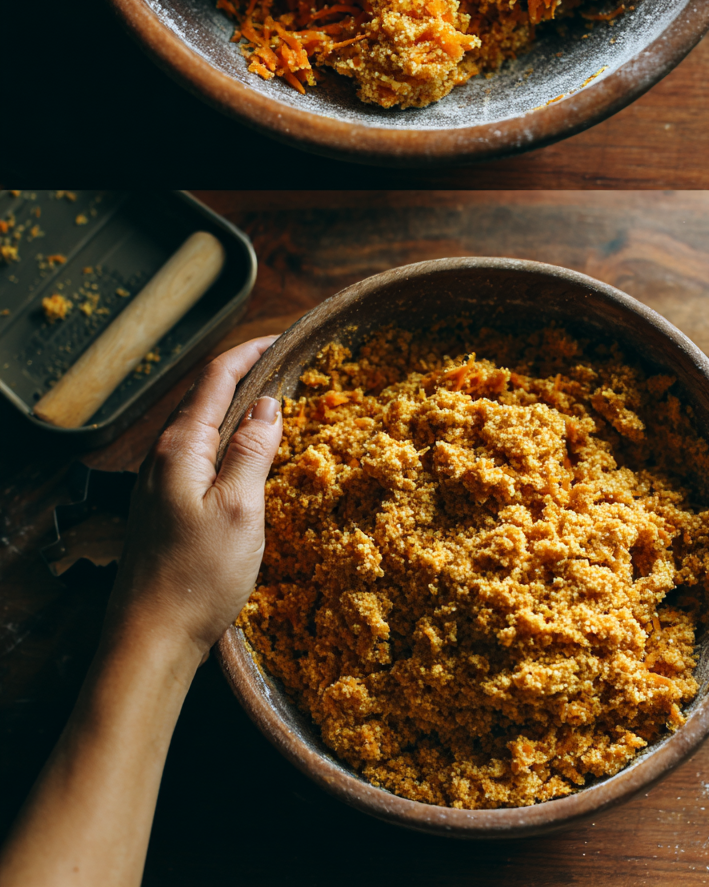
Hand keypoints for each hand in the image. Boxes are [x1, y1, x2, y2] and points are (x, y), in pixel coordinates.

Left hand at [105, 335, 281, 657]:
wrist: (150, 640)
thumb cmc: (196, 578)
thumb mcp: (240, 509)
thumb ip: (253, 451)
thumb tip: (268, 404)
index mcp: (180, 448)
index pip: (216, 378)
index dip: (250, 353)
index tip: (284, 339)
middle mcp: (163, 458)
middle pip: (205, 398)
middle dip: (244, 376)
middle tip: (286, 368)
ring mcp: (159, 484)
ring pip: (201, 428)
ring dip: (235, 410)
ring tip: (273, 405)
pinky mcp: (163, 508)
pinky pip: (197, 456)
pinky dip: (226, 442)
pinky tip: (246, 458)